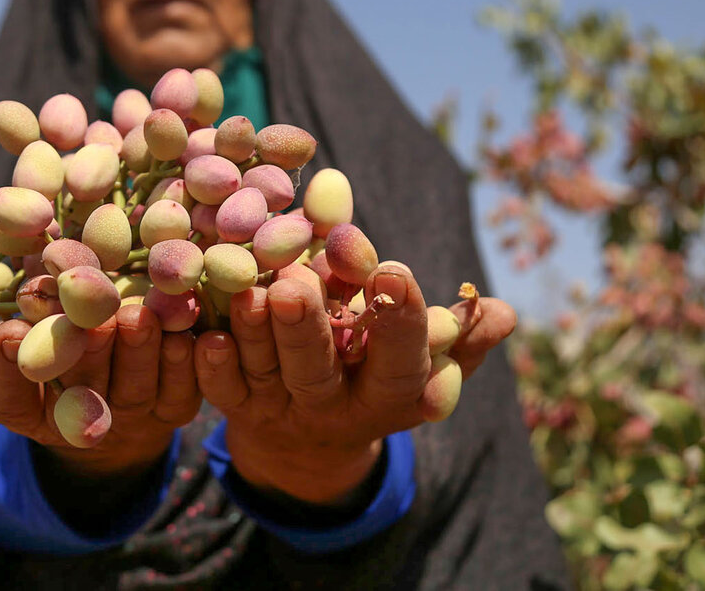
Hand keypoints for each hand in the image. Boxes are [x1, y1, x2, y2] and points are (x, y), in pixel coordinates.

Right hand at [0, 290, 201, 482]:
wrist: (103, 364)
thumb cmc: (26, 342)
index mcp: (18, 403)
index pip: (7, 391)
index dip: (6, 367)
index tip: (4, 334)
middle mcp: (73, 419)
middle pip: (78, 387)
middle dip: (83, 353)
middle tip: (87, 316)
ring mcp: (129, 416)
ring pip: (135, 387)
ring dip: (138, 353)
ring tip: (137, 311)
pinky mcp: (176, 407)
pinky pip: (185, 387)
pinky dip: (187, 357)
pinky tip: (188, 323)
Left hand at [192, 262, 516, 507]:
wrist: (314, 434)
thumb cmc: (380, 365)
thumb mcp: (424, 355)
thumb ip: (458, 332)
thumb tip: (502, 313)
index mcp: (392, 392)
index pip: (400, 360)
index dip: (397, 321)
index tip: (391, 270)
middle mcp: (335, 407)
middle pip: (318, 371)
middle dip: (307, 329)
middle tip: (295, 283)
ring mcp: (283, 410)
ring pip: (265, 374)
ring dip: (255, 334)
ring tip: (248, 290)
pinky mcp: (239, 409)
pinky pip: (221, 391)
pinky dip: (211, 367)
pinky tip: (203, 337)